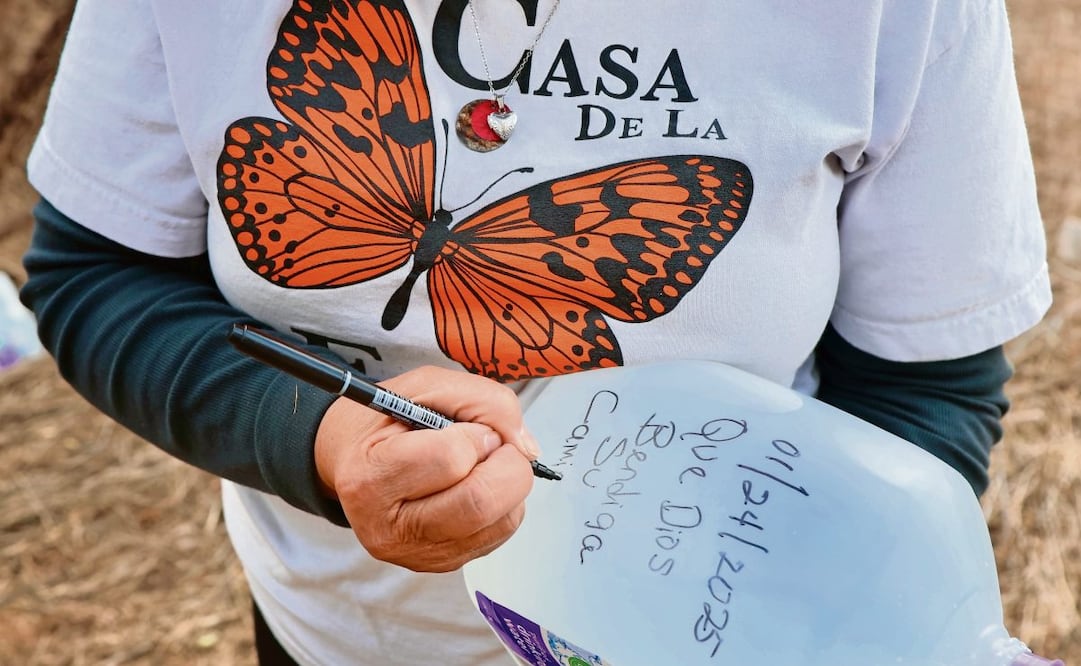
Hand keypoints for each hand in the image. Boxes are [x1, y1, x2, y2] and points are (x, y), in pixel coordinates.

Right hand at [314, 365, 539, 571]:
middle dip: (507, 464)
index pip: (450, 460)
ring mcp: (415, 554)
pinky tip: (478, 485)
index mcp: (370, 477)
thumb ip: (484, 401)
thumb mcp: (426, 386)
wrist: (357, 461)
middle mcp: (388, 528)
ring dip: (508, 483)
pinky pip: (500, 533)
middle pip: (479, 503)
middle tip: (495, 444)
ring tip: (482, 464)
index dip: (477, 434)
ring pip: (499, 521)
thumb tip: (527, 448)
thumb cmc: (389, 421)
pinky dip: (505, 503)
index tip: (471, 427)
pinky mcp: (441, 564)